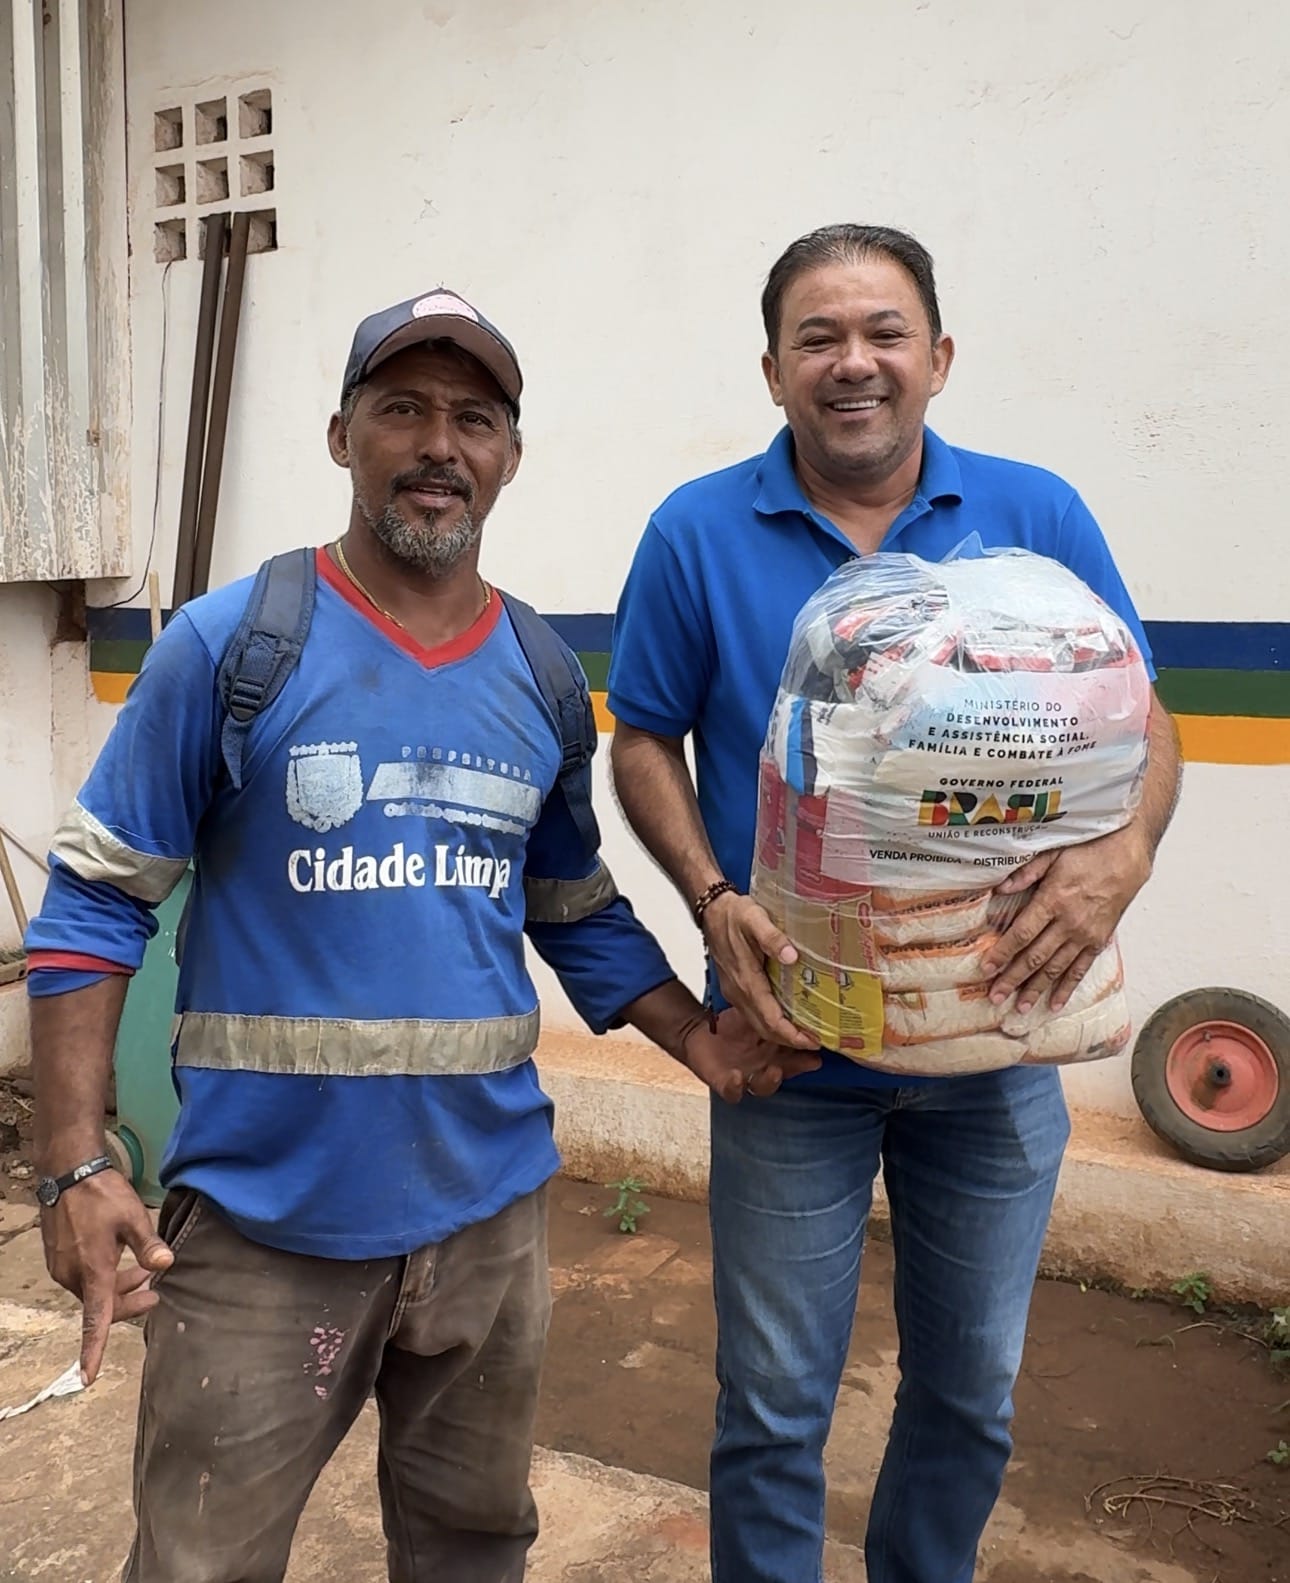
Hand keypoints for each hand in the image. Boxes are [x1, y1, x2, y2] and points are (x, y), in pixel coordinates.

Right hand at [40, 1167, 173, 1384]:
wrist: (67, 1172)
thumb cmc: (101, 1193)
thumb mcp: (133, 1217)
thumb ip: (149, 1245)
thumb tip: (166, 1265)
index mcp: (91, 1271)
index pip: (94, 1320)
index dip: (93, 1349)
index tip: (89, 1377)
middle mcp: (72, 1275)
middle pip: (101, 1305)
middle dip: (128, 1303)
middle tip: (156, 1292)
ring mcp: (61, 1266)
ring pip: (94, 1290)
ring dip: (118, 1287)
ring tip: (145, 1270)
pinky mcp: (58, 1256)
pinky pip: (83, 1277)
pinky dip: (104, 1276)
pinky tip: (122, 1259)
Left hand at [680, 1006, 822, 1102]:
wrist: (700, 1034)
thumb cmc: (729, 1026)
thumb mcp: (753, 1016)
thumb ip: (771, 1013)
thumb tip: (791, 993)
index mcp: (774, 1051)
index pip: (797, 1054)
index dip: (808, 1053)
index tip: (818, 1045)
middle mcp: (763, 1067)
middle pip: (786, 1072)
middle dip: (796, 1069)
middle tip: (807, 1061)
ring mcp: (746, 1078)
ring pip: (763, 1087)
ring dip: (771, 1081)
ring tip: (774, 1070)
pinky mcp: (725, 1084)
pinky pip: (733, 1092)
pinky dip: (736, 1087)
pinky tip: (737, 1076)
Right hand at [701, 892, 819, 1050]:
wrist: (712, 911)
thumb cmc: (734, 914)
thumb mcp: (754, 918)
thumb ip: (772, 937)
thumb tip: (791, 956)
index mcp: (747, 981)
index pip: (771, 1020)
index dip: (792, 1035)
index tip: (813, 1040)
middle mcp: (739, 992)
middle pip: (765, 1029)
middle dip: (790, 1039)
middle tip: (817, 1041)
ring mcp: (736, 992)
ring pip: (759, 1023)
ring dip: (781, 1032)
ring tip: (806, 1032)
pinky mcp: (736, 988)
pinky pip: (754, 1013)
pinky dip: (772, 1021)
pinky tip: (788, 1014)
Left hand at [984, 826, 1152, 1013]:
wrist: (1128, 855)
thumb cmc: (1088, 850)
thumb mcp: (1052, 854)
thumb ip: (1025, 873)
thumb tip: (998, 888)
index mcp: (1053, 900)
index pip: (1021, 934)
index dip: (1002, 953)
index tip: (986, 968)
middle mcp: (1069, 923)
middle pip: (1035, 957)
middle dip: (1013, 979)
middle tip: (995, 996)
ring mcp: (1086, 935)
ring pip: (1056, 968)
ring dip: (1036, 989)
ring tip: (1019, 1008)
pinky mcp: (1099, 940)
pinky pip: (1080, 969)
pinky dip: (1067, 987)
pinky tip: (1055, 1003)